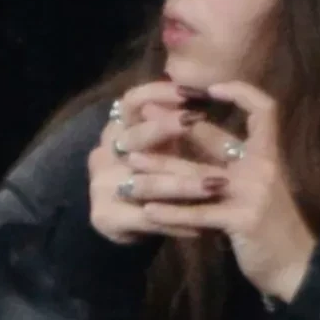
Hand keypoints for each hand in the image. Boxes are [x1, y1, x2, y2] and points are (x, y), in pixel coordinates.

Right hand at [88, 82, 208, 246]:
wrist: (124, 221)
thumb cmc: (151, 173)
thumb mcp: (161, 144)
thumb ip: (174, 123)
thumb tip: (205, 93)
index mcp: (118, 128)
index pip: (132, 101)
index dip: (158, 93)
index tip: (190, 93)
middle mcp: (105, 153)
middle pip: (134, 137)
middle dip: (166, 127)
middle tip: (197, 121)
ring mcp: (102, 186)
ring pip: (147, 183)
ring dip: (185, 184)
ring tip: (217, 184)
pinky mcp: (106, 217)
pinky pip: (148, 219)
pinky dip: (176, 221)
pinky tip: (202, 226)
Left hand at [135, 83, 319, 302]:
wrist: (295, 267)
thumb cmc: (271, 230)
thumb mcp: (255, 192)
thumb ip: (233, 168)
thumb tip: (201, 141)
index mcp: (268, 156)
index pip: (263, 109)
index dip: (240, 92)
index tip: (209, 89)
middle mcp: (261, 167)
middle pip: (211, 140)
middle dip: (172, 128)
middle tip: (141, 120)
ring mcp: (252, 193)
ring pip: (196, 178)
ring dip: (159, 172)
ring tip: (131, 169)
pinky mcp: (241, 221)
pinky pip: (199, 214)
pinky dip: (172, 213)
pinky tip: (148, 212)